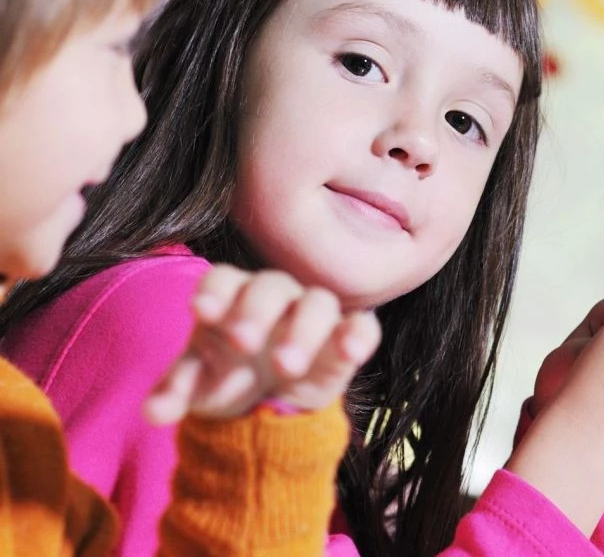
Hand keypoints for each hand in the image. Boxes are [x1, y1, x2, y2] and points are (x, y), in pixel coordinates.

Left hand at [144, 265, 380, 423]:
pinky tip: (351, 352)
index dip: (214, 291)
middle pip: (271, 286)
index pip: (225, 279)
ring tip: (287, 366)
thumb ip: (176, 392)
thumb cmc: (228, 376)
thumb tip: (152, 413)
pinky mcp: (345, 338)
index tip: (201, 312)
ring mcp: (313, 314)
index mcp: (232, 296)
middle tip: (242, 343)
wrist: (268, 400)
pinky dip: (358, 335)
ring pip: (318, 302)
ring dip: (303, 330)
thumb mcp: (198, 385)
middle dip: (256, 311)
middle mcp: (275, 296)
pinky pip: (361, 325)